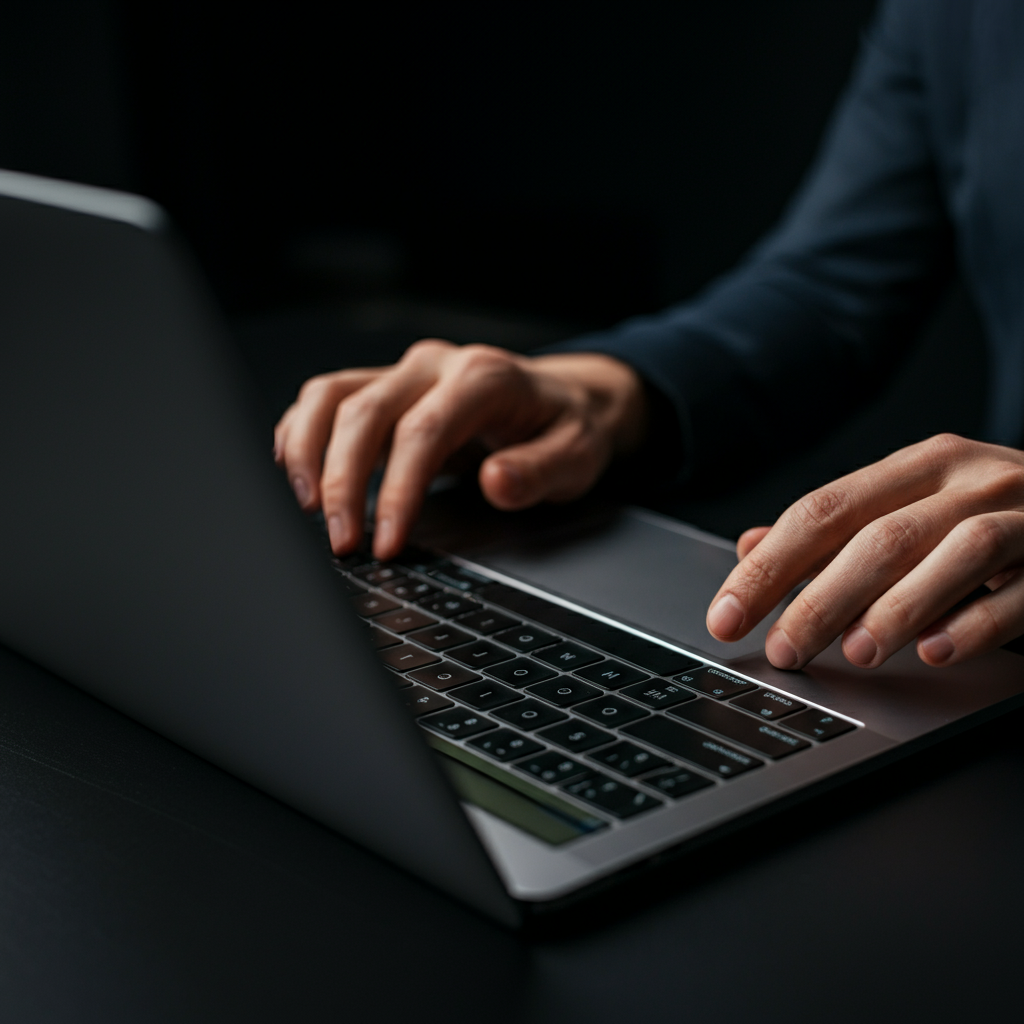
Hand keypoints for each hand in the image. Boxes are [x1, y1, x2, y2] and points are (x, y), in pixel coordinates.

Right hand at [274, 340, 646, 559]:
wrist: (562, 400)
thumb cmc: (565, 428)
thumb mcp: (577, 455)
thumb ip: (541, 470)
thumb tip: (498, 482)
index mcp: (483, 377)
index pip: (422, 431)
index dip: (397, 490)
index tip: (386, 541)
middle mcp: (434, 366)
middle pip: (364, 412)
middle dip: (343, 483)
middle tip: (341, 542)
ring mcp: (404, 372)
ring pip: (331, 396)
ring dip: (307, 452)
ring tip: (308, 511)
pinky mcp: (384, 387)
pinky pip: (326, 398)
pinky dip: (302, 433)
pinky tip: (297, 474)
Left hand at [706, 434, 1023, 668]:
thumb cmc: (992, 512)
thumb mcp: (912, 509)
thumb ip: (836, 531)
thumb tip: (751, 548)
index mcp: (917, 467)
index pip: (822, 511)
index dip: (768, 566)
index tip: (727, 615)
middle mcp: (967, 480)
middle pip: (878, 535)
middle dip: (819, 597)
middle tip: (782, 649)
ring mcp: (1023, 514)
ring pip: (952, 552)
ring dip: (897, 607)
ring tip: (855, 652)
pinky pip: (1022, 589)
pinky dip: (977, 621)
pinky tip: (937, 651)